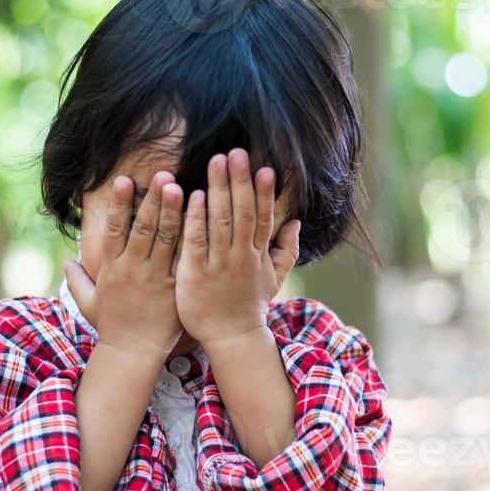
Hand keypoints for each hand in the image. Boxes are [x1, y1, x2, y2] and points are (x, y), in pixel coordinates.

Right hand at [64, 171, 183, 359]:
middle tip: (162, 174)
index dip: (118, 204)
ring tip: (179, 186)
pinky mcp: (175, 289)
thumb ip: (75, 280)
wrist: (133, 354)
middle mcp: (133, 269)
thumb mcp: (87, 303)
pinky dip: (191, 238)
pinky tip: (200, 218)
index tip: (123, 180)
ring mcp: (156, 278)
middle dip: (152, 199)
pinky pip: (185, 260)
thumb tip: (66, 262)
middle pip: (143, 228)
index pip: (114, 229)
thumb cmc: (111, 327)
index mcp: (112, 268)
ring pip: (165, 239)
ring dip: (172, 211)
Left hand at [175, 148, 299, 348]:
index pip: (264, 217)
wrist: (231, 338)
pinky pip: (196, 241)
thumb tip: (295, 222)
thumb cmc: (249, 306)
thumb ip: (286, 250)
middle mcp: (241, 256)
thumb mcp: (273, 279)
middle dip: (240, 181)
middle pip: (243, 212)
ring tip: (217, 162)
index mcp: (257, 255)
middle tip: (237, 152)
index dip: (265, 192)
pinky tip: (194, 195)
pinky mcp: (195, 273)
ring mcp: (218, 264)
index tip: (265, 167)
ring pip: (220, 221)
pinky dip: (196, 218)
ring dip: (219, 190)